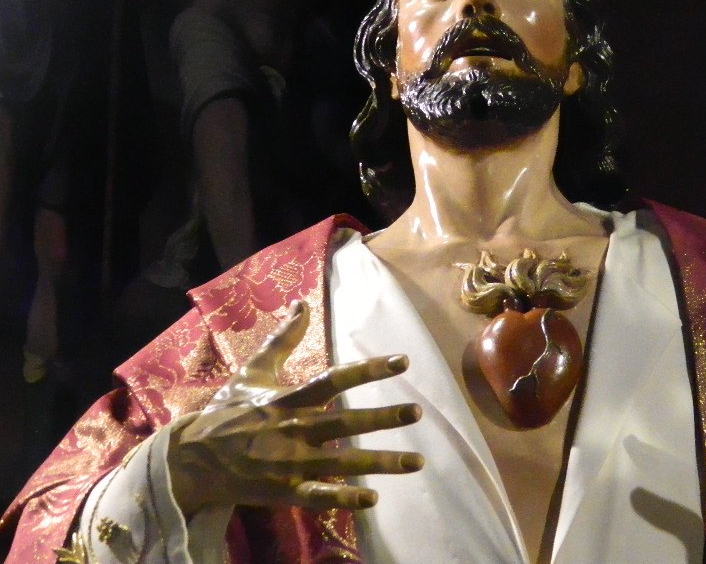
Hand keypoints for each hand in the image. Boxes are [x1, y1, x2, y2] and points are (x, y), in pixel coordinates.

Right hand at [168, 300, 423, 516]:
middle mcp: (295, 428)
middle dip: (383, 417)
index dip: (369, 369)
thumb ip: (282, 339)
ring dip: (381, 462)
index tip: (403, 361)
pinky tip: (372, 499)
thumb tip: (301, 304)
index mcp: (290, 399)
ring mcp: (291, 462)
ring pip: (343, 461)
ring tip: (417, 461)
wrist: (190, 459)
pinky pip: (319, 495)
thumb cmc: (227, 412)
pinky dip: (344, 498)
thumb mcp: (253, 371)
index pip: (335, 379)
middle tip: (418, 412)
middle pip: (346, 421)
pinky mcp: (284, 490)